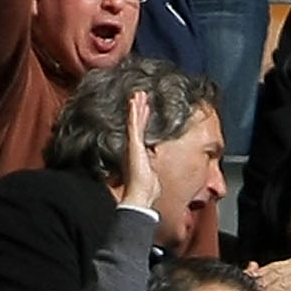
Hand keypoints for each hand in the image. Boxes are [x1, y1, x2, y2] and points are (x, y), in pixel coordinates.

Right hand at [117, 85, 155, 214]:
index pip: (140, 132)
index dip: (141, 119)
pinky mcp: (134, 145)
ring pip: (135, 122)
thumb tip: (157, 174)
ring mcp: (133, 145)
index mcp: (139, 153)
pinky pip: (134, 125)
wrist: (140, 196)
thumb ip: (155, 170)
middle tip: (139, 95)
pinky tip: (135, 102)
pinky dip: (134, 113)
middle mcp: (134, 148)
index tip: (144, 108)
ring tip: (138, 94)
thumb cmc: (147, 190)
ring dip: (136, 107)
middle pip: (137, 124)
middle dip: (138, 110)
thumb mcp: (155, 176)